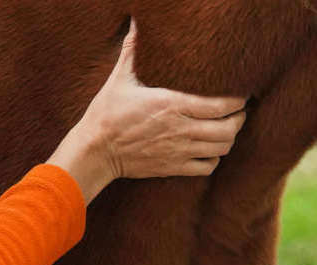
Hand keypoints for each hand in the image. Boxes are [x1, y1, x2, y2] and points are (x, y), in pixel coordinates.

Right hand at [47, 18, 245, 203]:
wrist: (96, 151)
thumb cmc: (107, 114)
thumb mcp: (119, 79)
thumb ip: (132, 51)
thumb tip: (135, 23)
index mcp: (172, 105)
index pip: (221, 104)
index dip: (238, 100)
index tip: (240, 95)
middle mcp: (180, 130)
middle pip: (229, 129)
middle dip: (239, 119)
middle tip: (237, 113)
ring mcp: (178, 151)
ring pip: (221, 148)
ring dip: (229, 138)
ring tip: (226, 130)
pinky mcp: (173, 167)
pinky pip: (207, 167)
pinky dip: (214, 159)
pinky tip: (209, 151)